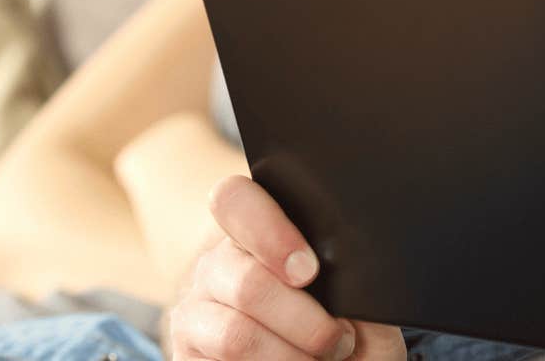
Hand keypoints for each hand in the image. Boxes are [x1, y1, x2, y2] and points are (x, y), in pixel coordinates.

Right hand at [167, 175, 404, 360]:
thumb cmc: (342, 335)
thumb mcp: (357, 306)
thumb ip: (356, 288)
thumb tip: (356, 286)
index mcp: (255, 233)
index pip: (235, 200)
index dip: (270, 233)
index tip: (309, 271)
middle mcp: (216, 267)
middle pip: (246, 282)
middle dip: (304, 320)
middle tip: (339, 340)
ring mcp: (194, 314)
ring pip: (236, 335)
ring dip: (291, 356)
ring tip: (323, 360)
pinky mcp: (187, 356)